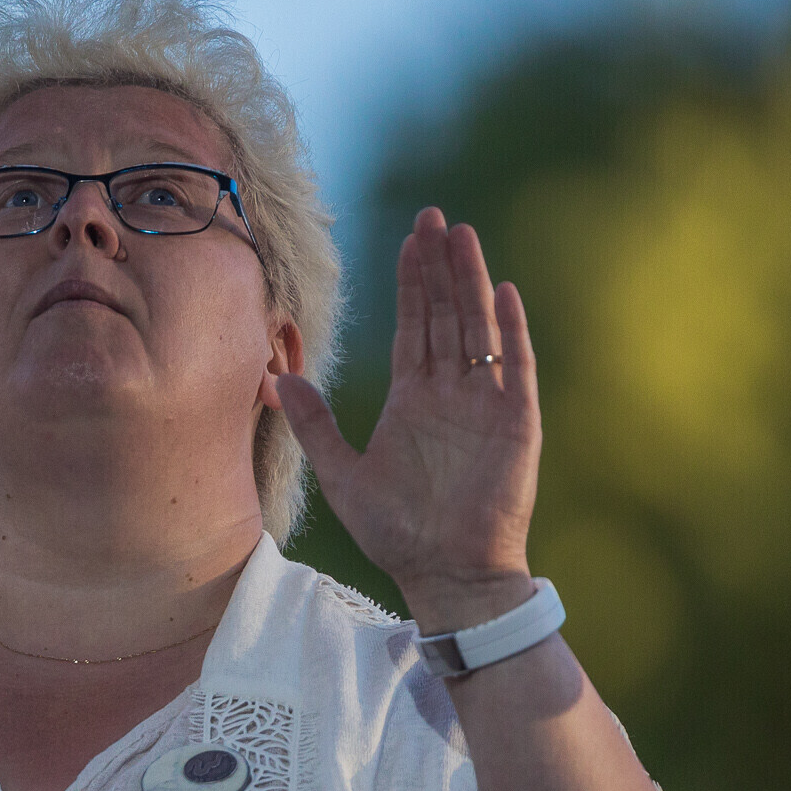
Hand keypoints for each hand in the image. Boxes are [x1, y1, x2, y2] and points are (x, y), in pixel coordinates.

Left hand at [269, 208, 539, 632]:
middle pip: (446, 314)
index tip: (408, 239)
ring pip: (477, 327)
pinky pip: (514, 367)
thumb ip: (315, 424)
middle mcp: (451, 393)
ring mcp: (485, 405)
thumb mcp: (342, 475)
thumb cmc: (397, 533)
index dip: (411, 283)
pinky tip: (502, 291)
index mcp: (414, 399)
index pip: (413, 326)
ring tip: (462, 235)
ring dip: (470, 281)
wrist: (445, 575)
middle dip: (439, 266)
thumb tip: (276, 377)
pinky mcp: (515, 423)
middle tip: (433, 216)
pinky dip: (509, 330)